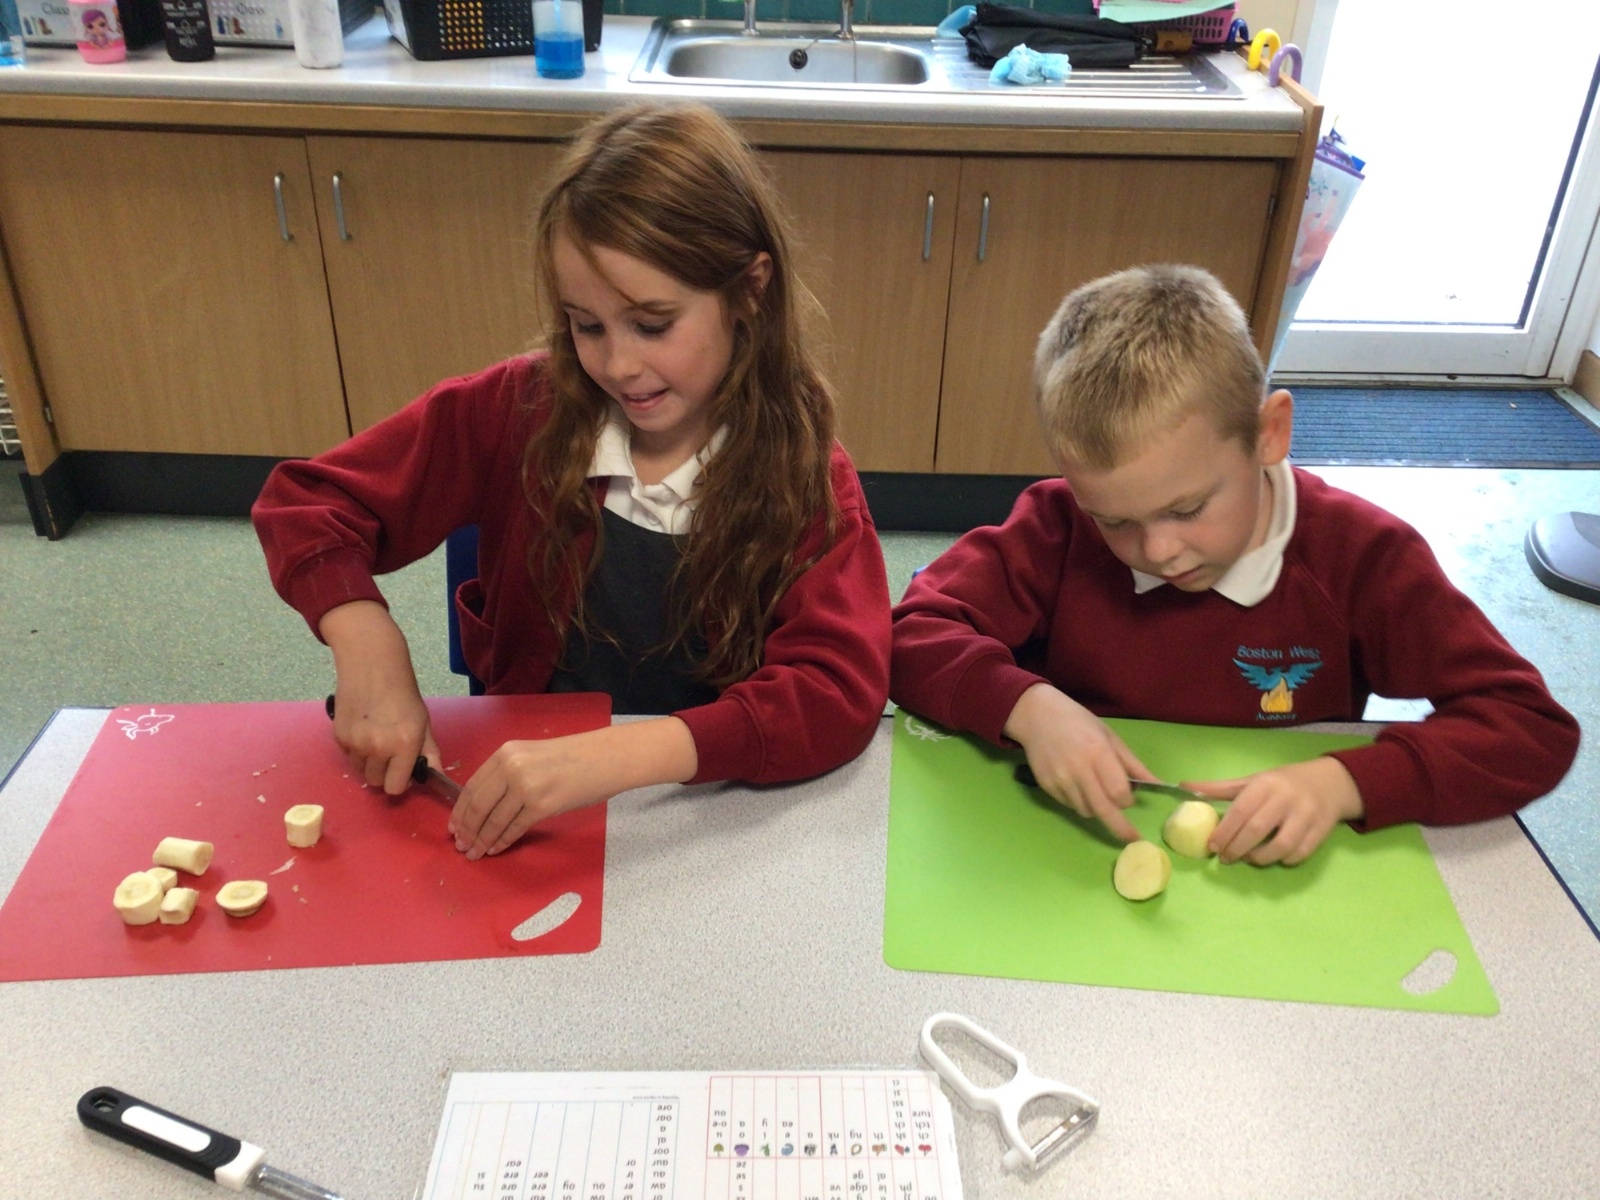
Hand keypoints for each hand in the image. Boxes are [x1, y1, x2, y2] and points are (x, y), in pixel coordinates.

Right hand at [320, 600, 433, 794]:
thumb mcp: (423, 721)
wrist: (372, 664)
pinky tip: (363, 728)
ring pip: (360, 771)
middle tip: (390, 753)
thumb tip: (437, 776)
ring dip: (369, 762)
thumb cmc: (403, 692)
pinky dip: (355, 749)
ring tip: (376, 738)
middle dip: (384, 773)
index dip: (400, 781)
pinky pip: (348, 756)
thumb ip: (429, 751)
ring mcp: (355, 743)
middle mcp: (378, 747)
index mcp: (404, 744)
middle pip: (376, 782)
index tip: (403, 770)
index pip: (395, 787)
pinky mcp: (338, 736)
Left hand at [450, 718, 697, 859]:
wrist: (606, 758)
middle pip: (478, 805)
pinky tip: (496, 848)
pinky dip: (502, 841)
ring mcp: (525, 787)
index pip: (472, 786)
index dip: (460, 811)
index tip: (454, 826)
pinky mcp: (541, 805)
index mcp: (506, 753)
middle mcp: (511, 767)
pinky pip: (514, 828)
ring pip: (494, 820)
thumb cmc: (574, 757)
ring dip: (482, 840)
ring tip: (475, 852)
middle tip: (461, 845)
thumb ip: (508, 773)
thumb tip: (485, 803)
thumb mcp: (532, 756)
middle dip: (467, 829)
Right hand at [1003, 683, 1151, 841]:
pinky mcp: (1046, 786)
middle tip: (1131, 838)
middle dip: (1120, 828)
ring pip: (1086, 811)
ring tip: (1094, 790)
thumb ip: (1132, 764)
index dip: (1127, 800)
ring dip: (1097, 809)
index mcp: (1098, 754)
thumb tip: (1156, 785)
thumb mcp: (1109, 736)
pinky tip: (1076, 784)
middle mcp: (1079, 770)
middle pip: (1104, 810)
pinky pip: (1069, 805)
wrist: (1037, 715)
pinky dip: (1079, 802)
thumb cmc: (1078, 722)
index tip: (1128, 798)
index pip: (1119, 793)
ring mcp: (1060, 780)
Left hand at [1186, 756, 1363, 865]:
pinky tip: (1273, 858)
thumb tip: (1184, 787)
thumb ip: (1220, 788)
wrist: (1329, 783)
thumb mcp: (1252, 780)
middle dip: (1238, 848)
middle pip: (1258, 829)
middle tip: (1225, 858)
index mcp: (1265, 784)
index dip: (1225, 831)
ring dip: (1261, 857)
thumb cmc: (1282, 783)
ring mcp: (1306, 815)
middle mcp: (1286, 798)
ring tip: (1248, 858)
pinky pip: (1301, 852)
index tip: (1212, 846)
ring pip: (1282, 845)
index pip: (1241, 810)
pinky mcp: (1322, 830)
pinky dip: (1284, 860)